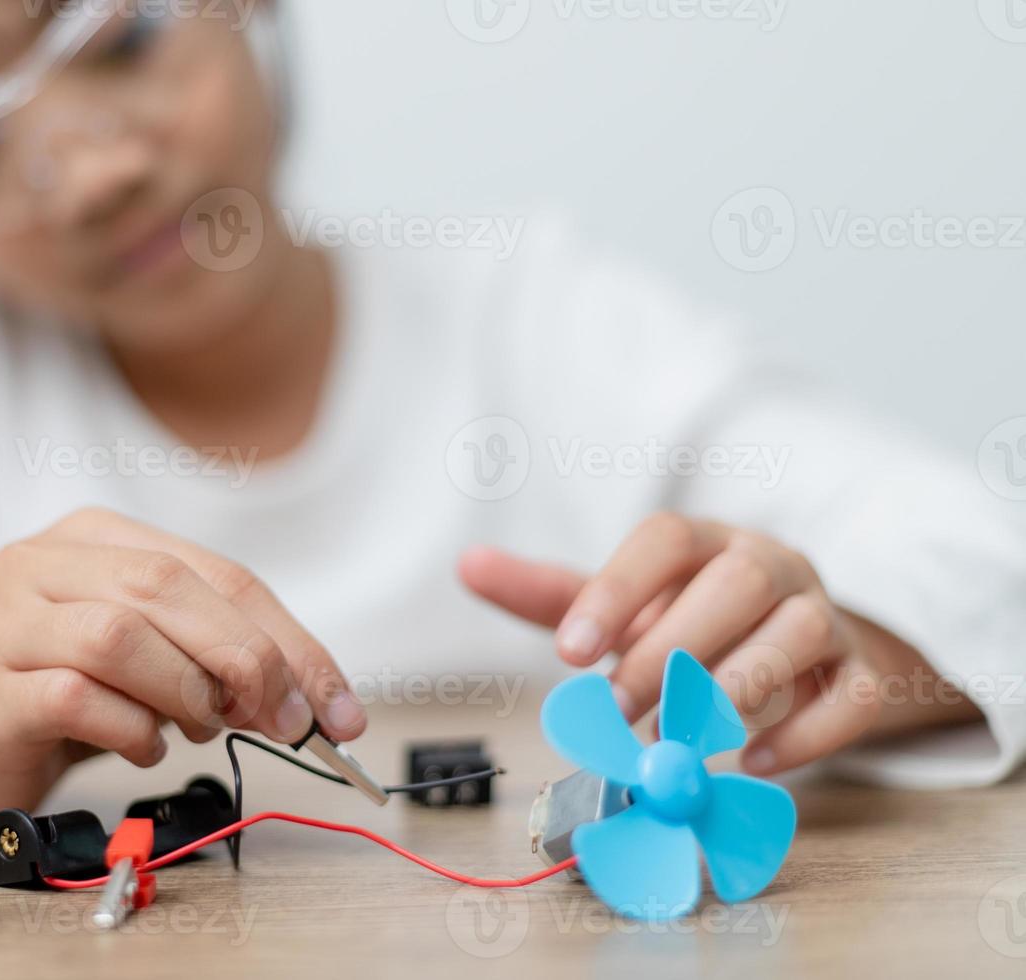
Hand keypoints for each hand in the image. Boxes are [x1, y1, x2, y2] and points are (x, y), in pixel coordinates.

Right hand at [0, 507, 364, 823]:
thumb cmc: (71, 688)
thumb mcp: (155, 654)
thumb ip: (221, 656)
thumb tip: (317, 704)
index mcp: (96, 534)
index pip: (216, 573)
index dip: (288, 640)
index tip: (336, 710)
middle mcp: (42, 561)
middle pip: (167, 590)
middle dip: (247, 661)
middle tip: (283, 723)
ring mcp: (4, 621)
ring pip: (119, 635)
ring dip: (184, 693)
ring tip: (197, 728)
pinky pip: (72, 697)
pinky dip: (131, 729)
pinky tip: (144, 747)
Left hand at [459, 513, 979, 776]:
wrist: (790, 649)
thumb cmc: (686, 622)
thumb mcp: (618, 607)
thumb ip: (549, 593)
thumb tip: (466, 564)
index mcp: (705, 540)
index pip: (665, 539)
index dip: (616, 590)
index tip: (566, 652)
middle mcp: (770, 563)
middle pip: (736, 581)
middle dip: (673, 647)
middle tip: (619, 706)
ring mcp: (824, 614)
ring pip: (800, 631)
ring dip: (740, 684)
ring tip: (685, 733)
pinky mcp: (861, 672)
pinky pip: (855, 696)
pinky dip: (810, 735)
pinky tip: (754, 763)